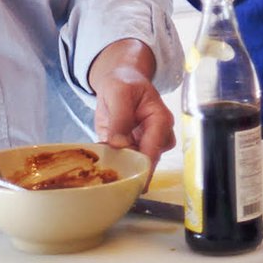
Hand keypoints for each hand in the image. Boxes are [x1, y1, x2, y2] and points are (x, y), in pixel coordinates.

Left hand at [89, 39, 175, 169]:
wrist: (120, 81)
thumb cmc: (124, 83)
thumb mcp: (119, 93)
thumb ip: (120, 118)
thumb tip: (119, 145)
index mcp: (160, 119)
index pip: (154, 148)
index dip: (142, 166)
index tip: (128, 180)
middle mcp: (157, 136)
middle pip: (148, 162)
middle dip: (130, 172)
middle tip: (111, 180)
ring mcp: (144, 144)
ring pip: (136, 165)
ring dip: (120, 169)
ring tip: (104, 170)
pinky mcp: (131, 149)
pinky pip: (123, 162)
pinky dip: (111, 164)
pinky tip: (101, 161)